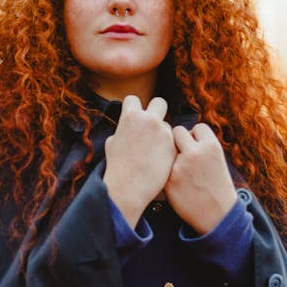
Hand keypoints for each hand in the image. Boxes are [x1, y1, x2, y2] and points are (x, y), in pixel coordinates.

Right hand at [103, 95, 175, 227]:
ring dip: (163, 135)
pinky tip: (160, 161)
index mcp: (131, 117)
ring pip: (167, 126)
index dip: (133, 108)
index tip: (135, 116)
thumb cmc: (117, 167)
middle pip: (159, 102)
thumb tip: (125, 129)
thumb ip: (122, 131)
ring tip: (153, 153)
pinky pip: (173, 142)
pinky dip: (168, 149)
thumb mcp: (112, 143)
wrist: (129, 187)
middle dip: (156, 111)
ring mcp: (164, 133)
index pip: (133, 99)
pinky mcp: (174, 147)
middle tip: (152, 124)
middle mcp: (150, 120)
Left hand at [165, 123, 236, 233]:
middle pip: (177, 131)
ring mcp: (180, 166)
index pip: (196, 127)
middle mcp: (196, 153)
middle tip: (183, 154)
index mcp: (212, 146)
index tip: (195, 146)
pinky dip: (167, 171)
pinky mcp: (169, 180)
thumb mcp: (218, 160)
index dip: (194, 136)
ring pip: (167, 149)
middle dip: (178, 140)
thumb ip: (202, 145)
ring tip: (183, 171)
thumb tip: (181, 133)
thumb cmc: (216, 187)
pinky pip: (163, 166)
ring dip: (171, 156)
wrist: (217, 215)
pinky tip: (178, 181)